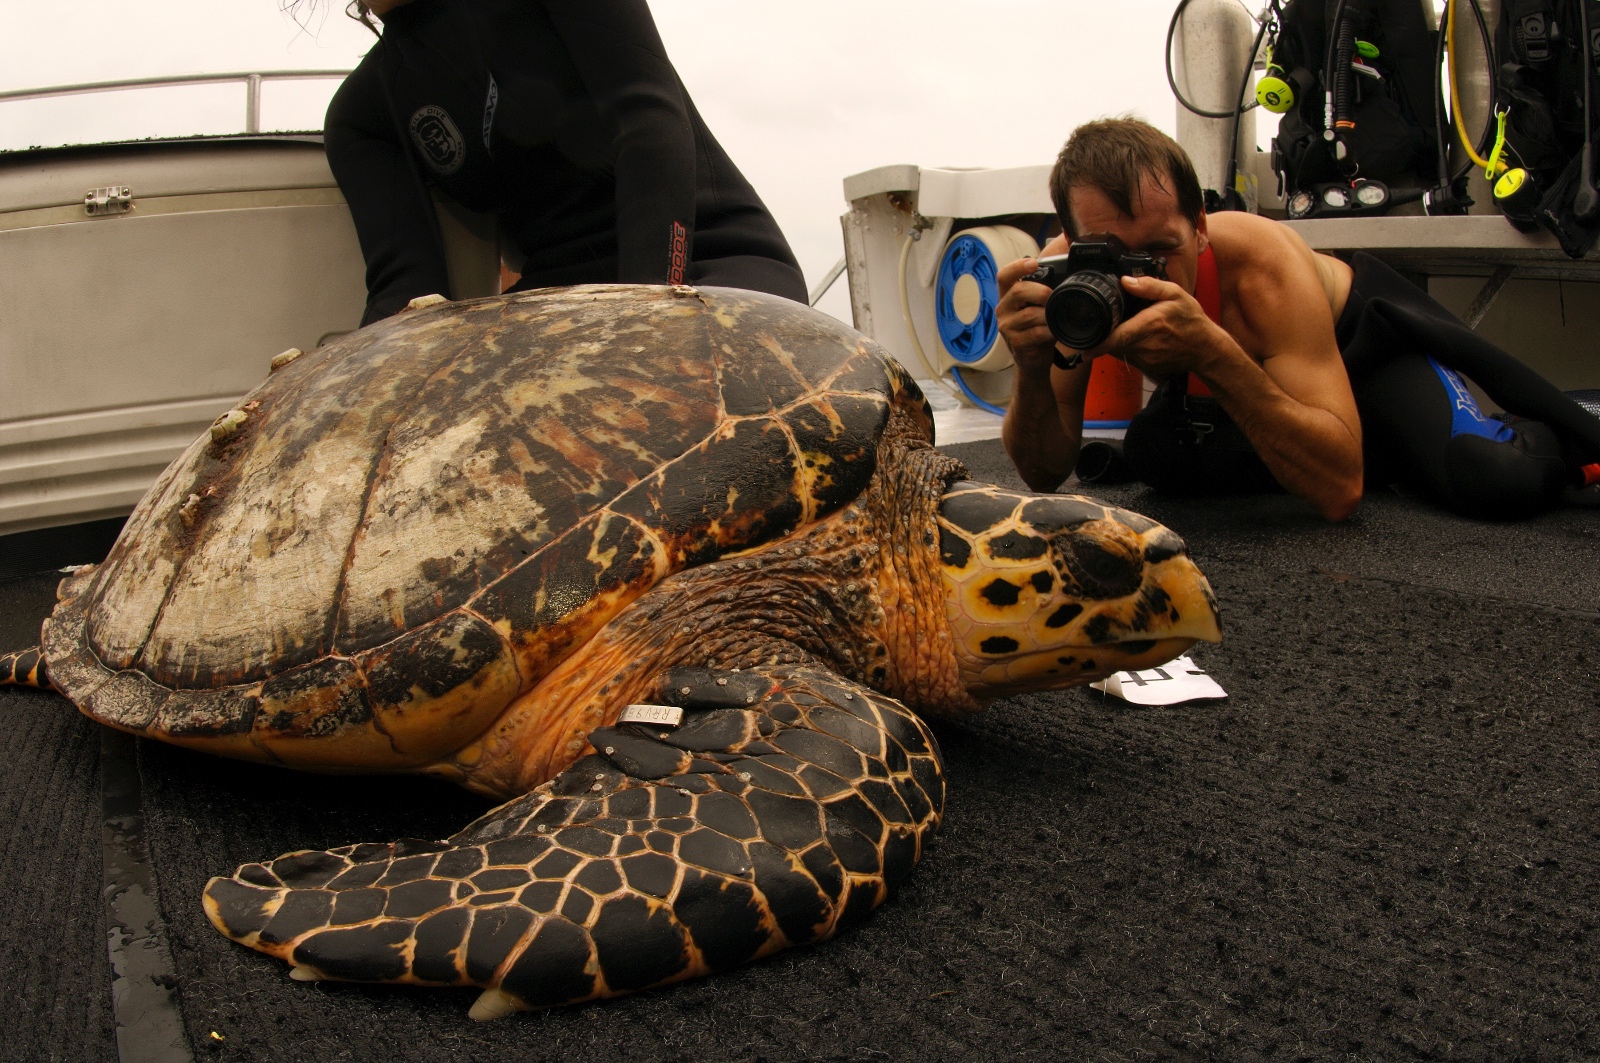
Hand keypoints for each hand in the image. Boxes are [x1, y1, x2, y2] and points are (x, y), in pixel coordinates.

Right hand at [997, 234, 1077, 377]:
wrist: (1033, 360)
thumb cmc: (1037, 330)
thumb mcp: (1038, 308)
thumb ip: (1043, 292)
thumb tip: (1065, 276)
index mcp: (1008, 296)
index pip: (1005, 275)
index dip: (1017, 266)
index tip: (1033, 263)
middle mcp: (1003, 309)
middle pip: (1018, 291)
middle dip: (1041, 291)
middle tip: (1054, 297)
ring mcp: (1007, 326)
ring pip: (1029, 314)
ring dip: (1048, 315)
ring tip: (1057, 318)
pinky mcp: (1015, 342)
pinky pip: (1035, 333)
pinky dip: (1049, 331)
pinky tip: (1055, 332)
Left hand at [1089, 274, 1220, 377]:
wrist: (1206, 349)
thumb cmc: (1192, 322)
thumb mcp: (1176, 295)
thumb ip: (1149, 286)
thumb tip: (1126, 281)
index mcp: (1147, 326)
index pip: (1116, 338)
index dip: (1097, 344)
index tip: (1082, 348)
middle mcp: (1143, 346)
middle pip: (1112, 343)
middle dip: (1106, 333)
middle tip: (1111, 321)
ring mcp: (1144, 359)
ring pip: (1118, 350)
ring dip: (1117, 340)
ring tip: (1131, 326)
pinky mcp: (1146, 366)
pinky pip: (1128, 356)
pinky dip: (1128, 347)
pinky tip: (1140, 337)